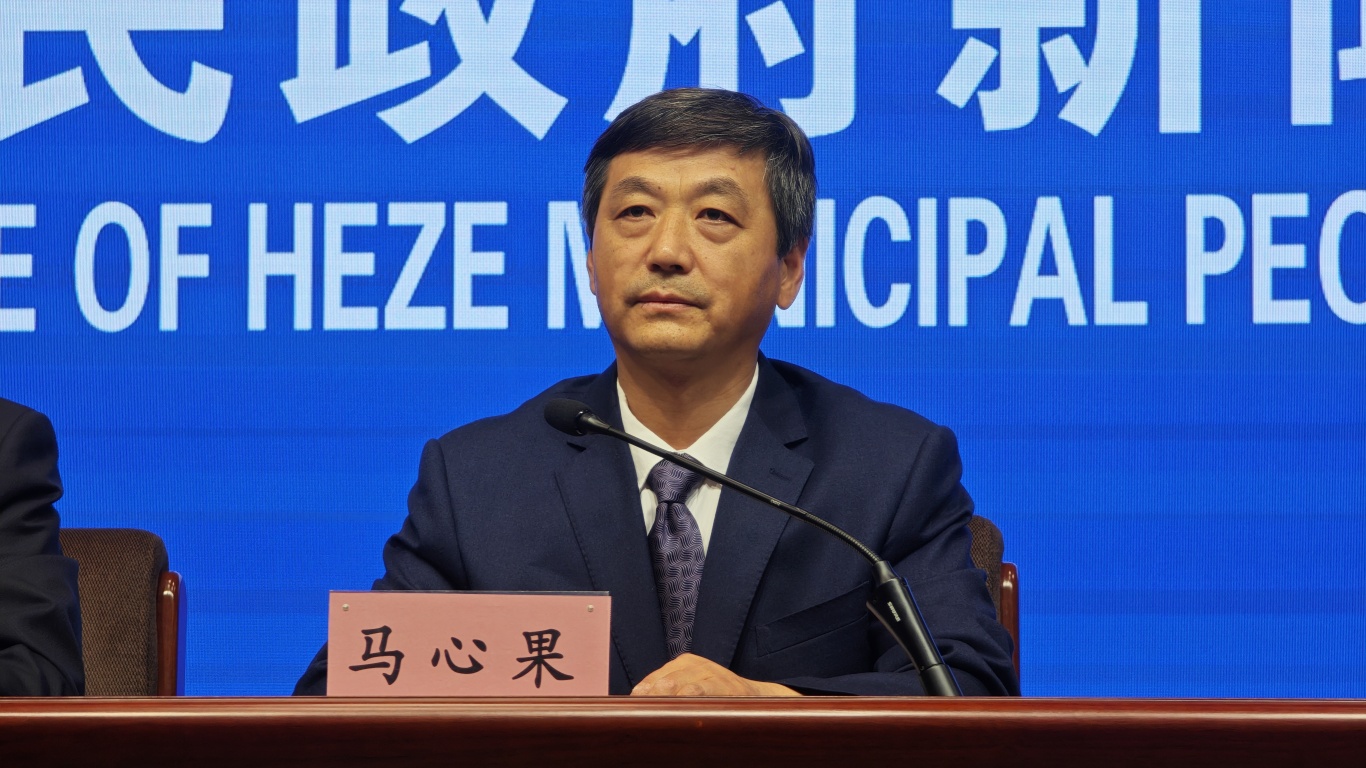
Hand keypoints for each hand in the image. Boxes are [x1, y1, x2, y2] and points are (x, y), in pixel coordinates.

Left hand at [631, 653, 801, 695]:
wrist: (756, 698)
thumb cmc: (717, 698)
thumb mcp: (693, 689)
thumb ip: (670, 696)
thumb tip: (638, 709)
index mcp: (682, 664)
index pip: (653, 679)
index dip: (640, 694)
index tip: (627, 709)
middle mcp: (692, 664)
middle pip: (662, 682)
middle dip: (647, 698)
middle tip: (634, 712)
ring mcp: (708, 672)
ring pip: (677, 685)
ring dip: (662, 698)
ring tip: (649, 710)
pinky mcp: (722, 684)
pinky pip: (700, 690)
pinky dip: (686, 698)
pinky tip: (677, 706)